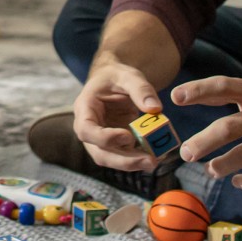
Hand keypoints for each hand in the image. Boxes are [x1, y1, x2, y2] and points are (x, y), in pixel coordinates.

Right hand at [70, 60, 165, 174]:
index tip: (128, 137)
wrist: (114, 81)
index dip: (104, 138)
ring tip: (155, 161)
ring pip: (111, 159)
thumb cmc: (116, 77)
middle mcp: (89, 129)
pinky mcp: (114, 145)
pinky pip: (124, 157)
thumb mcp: (128, 76)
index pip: (86, 130)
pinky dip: (139, 158)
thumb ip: (141, 89)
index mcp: (85, 108)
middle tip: (150, 161)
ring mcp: (101, 140)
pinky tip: (156, 155)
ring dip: (133, 163)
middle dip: (124, 161)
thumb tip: (155, 109)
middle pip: (99, 153)